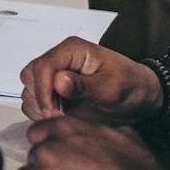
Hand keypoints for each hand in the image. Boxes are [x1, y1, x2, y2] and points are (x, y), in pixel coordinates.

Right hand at [18, 36, 163, 125]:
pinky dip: (42, 112)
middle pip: (30, 76)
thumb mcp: (112, 88)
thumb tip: (59, 81)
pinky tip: (61, 118)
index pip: (42, 66)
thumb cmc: (130, 86)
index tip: (53, 111)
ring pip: (29, 90)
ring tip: (63, 117)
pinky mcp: (55, 92)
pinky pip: (36, 101)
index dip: (43, 90)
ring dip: (40, 107)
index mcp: (72, 50)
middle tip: (59, 115)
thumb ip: (84, 85)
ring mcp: (55, 76)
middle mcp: (60, 60)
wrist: (140, 99)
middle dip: (40, 99)